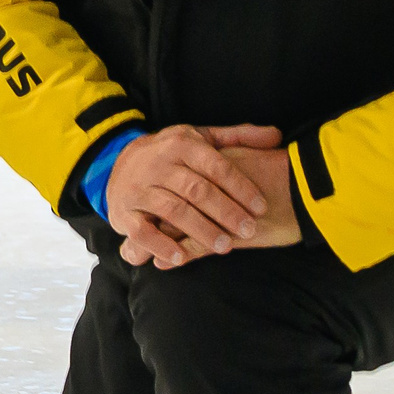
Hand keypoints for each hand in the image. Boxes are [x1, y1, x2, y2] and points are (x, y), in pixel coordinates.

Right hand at [106, 124, 270, 270]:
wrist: (116, 163)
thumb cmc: (171, 155)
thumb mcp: (200, 138)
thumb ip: (238, 137)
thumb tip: (276, 136)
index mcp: (182, 144)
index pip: (216, 166)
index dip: (240, 187)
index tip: (261, 207)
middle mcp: (159, 164)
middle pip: (197, 190)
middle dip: (226, 212)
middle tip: (249, 231)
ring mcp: (140, 189)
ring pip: (173, 210)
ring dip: (201, 230)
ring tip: (225, 247)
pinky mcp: (124, 213)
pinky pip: (143, 231)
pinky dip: (162, 245)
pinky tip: (182, 257)